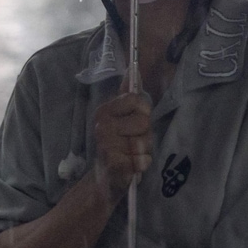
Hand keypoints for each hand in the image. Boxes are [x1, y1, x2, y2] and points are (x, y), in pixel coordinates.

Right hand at [91, 87, 151, 205]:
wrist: (105, 180)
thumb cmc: (117, 145)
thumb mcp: (120, 117)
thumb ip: (127, 93)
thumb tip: (133, 68)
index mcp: (104, 111)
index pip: (136, 99)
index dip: (143, 111)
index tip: (135, 121)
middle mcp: (102, 126)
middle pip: (144, 121)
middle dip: (145, 134)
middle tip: (132, 142)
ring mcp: (107, 146)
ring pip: (145, 141)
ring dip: (144, 150)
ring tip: (131, 154)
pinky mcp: (115, 165)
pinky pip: (143, 160)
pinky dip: (142, 165)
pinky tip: (131, 166)